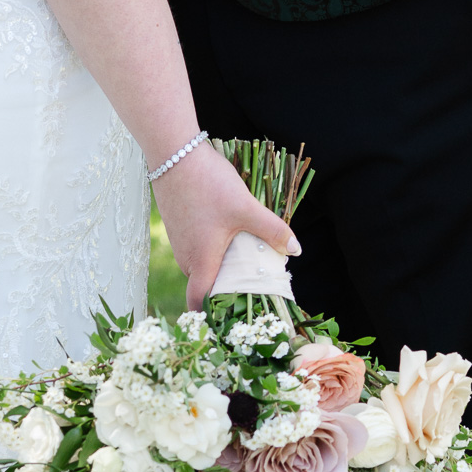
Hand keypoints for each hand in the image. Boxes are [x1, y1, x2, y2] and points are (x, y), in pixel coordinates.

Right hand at [153, 141, 300, 311]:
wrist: (175, 152)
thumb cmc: (209, 184)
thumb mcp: (246, 207)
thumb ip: (272, 229)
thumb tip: (296, 250)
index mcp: (200, 260)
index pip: (200, 302)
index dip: (212, 316)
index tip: (230, 319)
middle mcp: (185, 256)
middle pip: (204, 283)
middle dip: (225, 287)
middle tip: (252, 284)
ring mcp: (178, 239)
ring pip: (200, 262)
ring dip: (219, 264)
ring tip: (245, 256)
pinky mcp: (176, 223)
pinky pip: (195, 246)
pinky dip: (211, 247)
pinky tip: (227, 232)